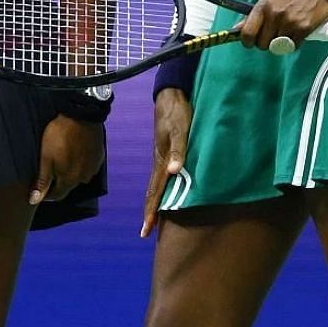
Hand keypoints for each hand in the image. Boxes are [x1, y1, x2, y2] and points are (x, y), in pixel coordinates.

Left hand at [31, 114, 101, 204]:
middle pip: (67, 185)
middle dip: (57, 181)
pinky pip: (87, 165)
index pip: (57, 195)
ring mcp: (93, 167)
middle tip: (47, 168)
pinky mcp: (98, 156)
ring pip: (78, 175)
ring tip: (60, 158)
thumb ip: (42, 181)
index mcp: (70, 180)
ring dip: (69, 171)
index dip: (46, 193)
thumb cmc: (60, 136)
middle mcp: (84, 178)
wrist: (81, 115)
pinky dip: (79, 162)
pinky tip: (72, 152)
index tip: (37, 186)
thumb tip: (34, 200)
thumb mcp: (46, 158)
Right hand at [141, 88, 192, 237]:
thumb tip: (173, 172)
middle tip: (147, 232)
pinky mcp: (166, 152)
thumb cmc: (178, 112)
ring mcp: (161, 157)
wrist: (171, 95)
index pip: (154, 192)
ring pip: (156, 185)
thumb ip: (178, 151)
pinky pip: (162, 177)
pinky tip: (168, 191)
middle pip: (151, 192)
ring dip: (155, 202)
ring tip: (155, 218)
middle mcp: (159, 162)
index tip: (146, 230)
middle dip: (149, 212)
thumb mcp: (181, 130)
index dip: (151, 211)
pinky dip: (163, 189)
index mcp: (160, 160)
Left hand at [237, 0, 327, 51]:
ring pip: (278, 47)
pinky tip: (297, 32)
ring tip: (287, 32)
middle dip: (266, 43)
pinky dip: (295, 42)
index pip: (247, 32)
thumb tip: (238, 28)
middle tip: (273, 37)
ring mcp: (289, 22)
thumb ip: (254, 15)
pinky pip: (294, 46)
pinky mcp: (304, 28)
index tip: (250, 43)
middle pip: (263, 43)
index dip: (247, 42)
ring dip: (282, 43)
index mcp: (263, 6)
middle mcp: (274, 15)